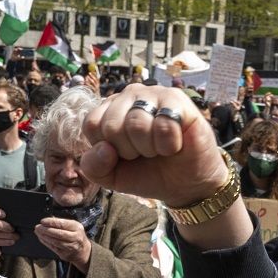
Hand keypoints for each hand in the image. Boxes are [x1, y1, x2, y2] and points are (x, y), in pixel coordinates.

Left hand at [32, 216, 91, 271]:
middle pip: (59, 234)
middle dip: (46, 230)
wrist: (83, 251)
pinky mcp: (65, 254)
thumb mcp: (73, 226)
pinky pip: (53, 248)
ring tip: (38, 232)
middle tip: (38, 227)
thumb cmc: (75, 235)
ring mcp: (70, 247)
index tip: (43, 221)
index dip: (51, 222)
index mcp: (76, 227)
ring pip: (55, 241)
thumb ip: (62, 222)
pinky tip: (41, 238)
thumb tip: (48, 220)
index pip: (62, 224)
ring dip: (44, 236)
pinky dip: (46, 242)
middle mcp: (75, 237)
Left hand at [75, 85, 227, 208]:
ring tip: (160, 147)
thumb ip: (93, 166)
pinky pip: (164, 124)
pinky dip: (169, 144)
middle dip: (129, 151)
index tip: (124, 155)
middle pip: (112, 126)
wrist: (185, 184)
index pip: (91, 125)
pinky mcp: (177, 99)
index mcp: (109, 109)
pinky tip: (175, 143)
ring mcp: (154, 94)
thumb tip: (105, 149)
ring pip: (137, 124)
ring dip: (150, 148)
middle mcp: (129, 95)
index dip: (108, 150)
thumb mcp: (111, 176)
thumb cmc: (148, 172)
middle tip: (145, 153)